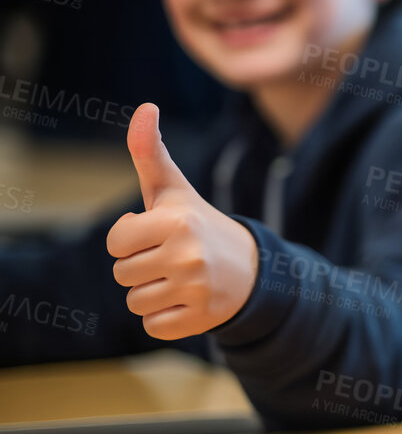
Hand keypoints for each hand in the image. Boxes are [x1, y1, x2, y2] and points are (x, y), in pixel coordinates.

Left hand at [106, 103, 259, 338]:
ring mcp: (197, 288)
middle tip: (171, 259)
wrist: (253, 269)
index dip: (129, 240)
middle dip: (140, 269)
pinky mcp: (203, 318)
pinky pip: (154, 326)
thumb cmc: (199, 226)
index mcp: (177, 221)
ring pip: (134, 303)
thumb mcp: (174, 190)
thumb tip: (145, 107)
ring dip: (151, 294)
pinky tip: (187, 302)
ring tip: (179, 281)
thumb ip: (151, 152)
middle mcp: (188, 254)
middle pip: (122, 274)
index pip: (115, 243)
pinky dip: (165, 319)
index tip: (156, 235)